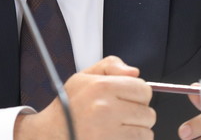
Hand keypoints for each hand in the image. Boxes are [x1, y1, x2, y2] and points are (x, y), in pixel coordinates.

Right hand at [15, 56, 155, 139]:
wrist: (52, 133)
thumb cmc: (69, 106)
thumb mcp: (83, 77)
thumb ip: (110, 66)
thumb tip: (135, 72)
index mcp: (101, 87)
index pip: (143, 89)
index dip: (139, 94)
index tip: (129, 98)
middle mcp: (106, 108)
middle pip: (148, 112)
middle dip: (139, 113)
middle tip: (122, 114)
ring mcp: (108, 131)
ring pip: (146, 131)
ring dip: (137, 129)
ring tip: (119, 126)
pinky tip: (117, 136)